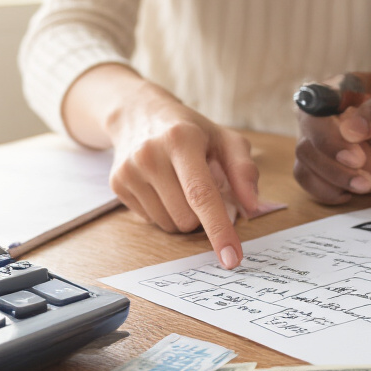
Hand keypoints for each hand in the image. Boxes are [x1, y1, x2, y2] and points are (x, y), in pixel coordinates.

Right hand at [65, 66, 257, 268]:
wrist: (138, 112)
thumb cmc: (189, 129)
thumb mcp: (224, 139)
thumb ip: (244, 170)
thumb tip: (252, 207)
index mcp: (181, 139)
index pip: (202, 195)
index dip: (219, 229)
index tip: (231, 258)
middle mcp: (150, 154)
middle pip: (187, 218)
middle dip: (202, 215)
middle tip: (200, 187)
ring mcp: (130, 170)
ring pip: (169, 225)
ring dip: (183, 216)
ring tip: (179, 185)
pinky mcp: (117, 184)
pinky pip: (151, 222)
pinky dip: (164, 212)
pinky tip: (161, 186)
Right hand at [293, 69, 370, 203]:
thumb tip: (350, 130)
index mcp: (339, 90)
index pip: (313, 106)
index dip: (327, 130)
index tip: (354, 148)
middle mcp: (324, 117)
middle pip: (307, 141)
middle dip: (331, 160)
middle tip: (361, 167)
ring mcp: (325, 145)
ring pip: (306, 165)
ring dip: (332, 179)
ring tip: (365, 184)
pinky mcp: (332, 169)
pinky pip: (313, 183)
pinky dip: (327, 192)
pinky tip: (352, 192)